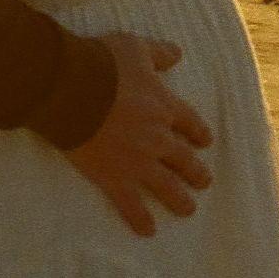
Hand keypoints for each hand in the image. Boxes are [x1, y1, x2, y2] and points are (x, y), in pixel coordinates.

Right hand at [66, 35, 213, 236]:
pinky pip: (132, 206)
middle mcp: (157, 139)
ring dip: (180, 200)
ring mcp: (138, 162)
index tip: (205, 142)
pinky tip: (148, 230)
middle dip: (196, 172)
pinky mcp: (114, 178)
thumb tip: (178, 53)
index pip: (190, 124)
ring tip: (187, 209)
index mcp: (164, 107)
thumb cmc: (103, 63)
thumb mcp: (134, 47)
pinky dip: (140, 219)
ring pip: (167, 188)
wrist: (73, 90)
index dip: (199, 133)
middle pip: (184, 160)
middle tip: (203, 181)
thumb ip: (158, 53)